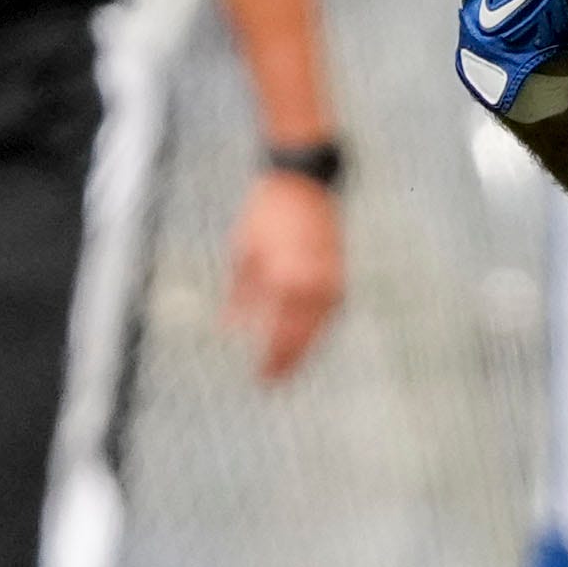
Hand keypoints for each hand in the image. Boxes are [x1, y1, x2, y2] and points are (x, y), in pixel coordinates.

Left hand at [229, 166, 345, 378]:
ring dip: (303, 350)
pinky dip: (314, 330)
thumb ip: (241, 295)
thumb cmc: (266, 214)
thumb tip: (229, 329)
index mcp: (287, 281)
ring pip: (318, 330)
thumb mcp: (245, 254)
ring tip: (286, 368)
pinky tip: (302, 339)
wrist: (303, 183)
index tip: (260, 380)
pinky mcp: (338, 274)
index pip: (280, 336)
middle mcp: (313, 285)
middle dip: (287, 363)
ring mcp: (330, 280)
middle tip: (271, 383)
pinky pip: (326, 314)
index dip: (271, 361)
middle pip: (302, 340)